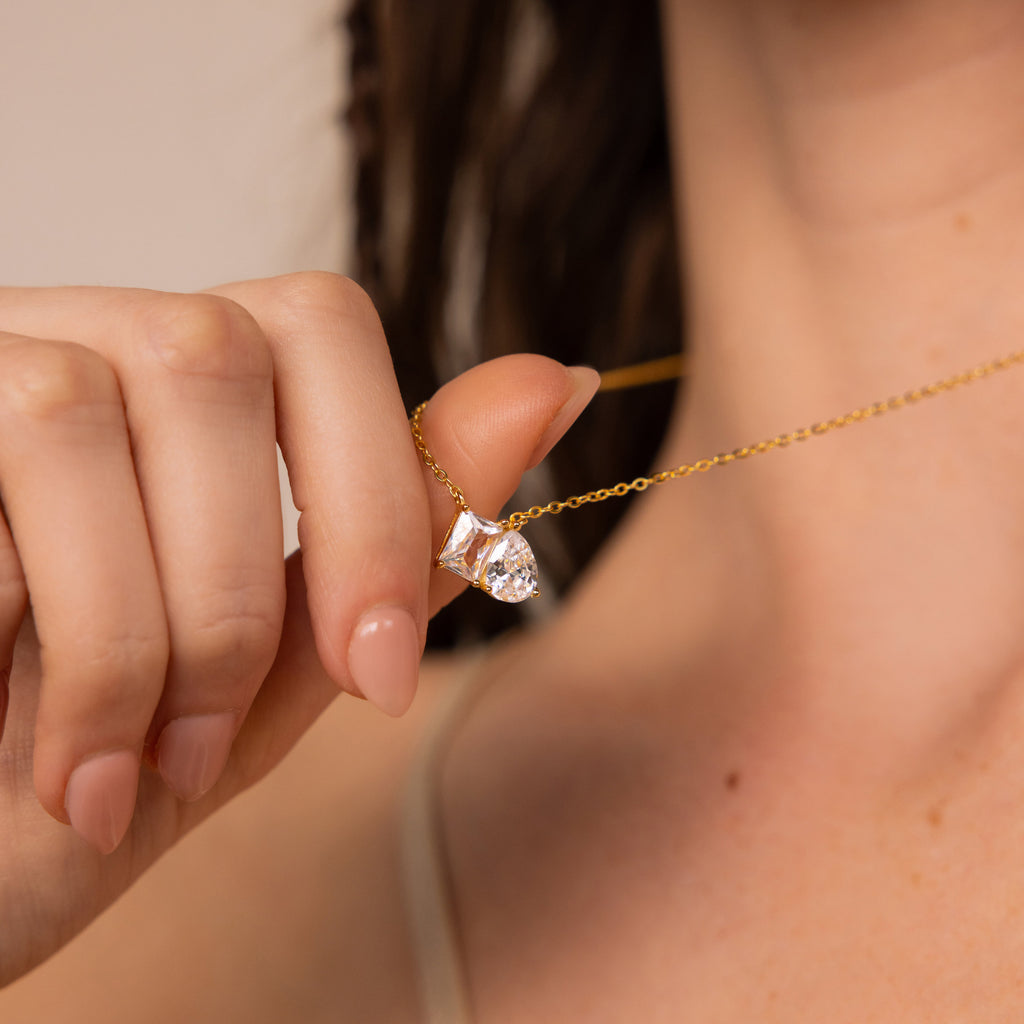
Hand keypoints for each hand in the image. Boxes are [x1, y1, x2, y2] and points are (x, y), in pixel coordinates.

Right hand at [0, 272, 597, 983]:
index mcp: (190, 394)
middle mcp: (81, 341)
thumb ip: (399, 537)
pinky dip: (34, 643)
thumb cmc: (97, 766)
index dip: (373, 496)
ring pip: (82, 410)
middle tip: (208, 752)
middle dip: (240, 591)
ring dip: (128, 633)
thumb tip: (558, 384)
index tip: (381, 676)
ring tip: (108, 774)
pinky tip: (17, 745)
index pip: (321, 325)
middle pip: (213, 355)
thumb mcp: (274, 670)